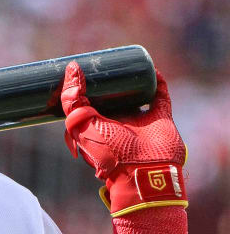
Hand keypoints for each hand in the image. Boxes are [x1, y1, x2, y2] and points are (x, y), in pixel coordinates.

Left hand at [61, 62, 186, 216]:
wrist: (145, 170)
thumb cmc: (108, 152)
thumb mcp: (80, 125)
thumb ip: (72, 101)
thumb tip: (72, 69)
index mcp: (94, 127)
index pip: (85, 104)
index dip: (81, 89)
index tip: (77, 68)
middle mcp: (116, 123)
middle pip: (110, 98)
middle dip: (106, 83)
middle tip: (102, 62)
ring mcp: (139, 120)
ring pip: (134, 95)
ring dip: (131, 82)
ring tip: (124, 63)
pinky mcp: (160, 118)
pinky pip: (160, 96)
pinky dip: (158, 83)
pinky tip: (151, 69)